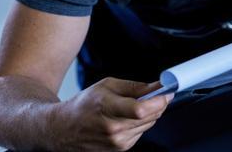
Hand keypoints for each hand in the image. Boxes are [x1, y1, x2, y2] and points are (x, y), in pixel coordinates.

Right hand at [52, 77, 171, 150]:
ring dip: (149, 114)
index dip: (159, 100)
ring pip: (148, 125)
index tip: (168, 91)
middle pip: (149, 117)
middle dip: (158, 104)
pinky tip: (127, 118)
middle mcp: (113, 129)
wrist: (64, 129)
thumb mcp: (107, 86)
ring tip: (136, 105)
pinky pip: (140, 133)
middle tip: (159, 94)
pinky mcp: (120, 149)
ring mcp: (117, 142)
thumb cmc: (83, 105)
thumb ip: (134, 87)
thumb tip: (157, 86)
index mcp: (106, 108)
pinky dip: (140, 123)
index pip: (141, 109)